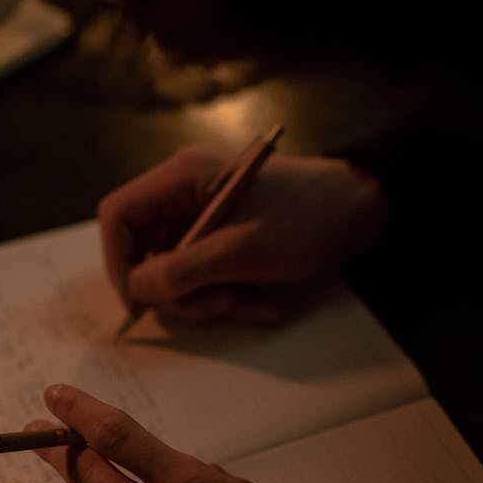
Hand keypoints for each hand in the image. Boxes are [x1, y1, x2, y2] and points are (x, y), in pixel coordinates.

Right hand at [99, 145, 387, 324]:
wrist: (362, 214)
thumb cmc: (308, 219)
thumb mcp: (242, 251)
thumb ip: (182, 271)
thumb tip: (137, 289)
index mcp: (183, 177)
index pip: (119, 216)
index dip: (120, 261)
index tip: (139, 300)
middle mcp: (187, 194)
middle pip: (147, 251)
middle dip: (178, 290)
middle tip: (217, 306)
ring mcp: (206, 219)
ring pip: (178, 273)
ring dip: (208, 300)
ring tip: (250, 304)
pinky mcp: (226, 241)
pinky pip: (208, 278)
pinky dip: (229, 296)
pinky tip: (265, 302)